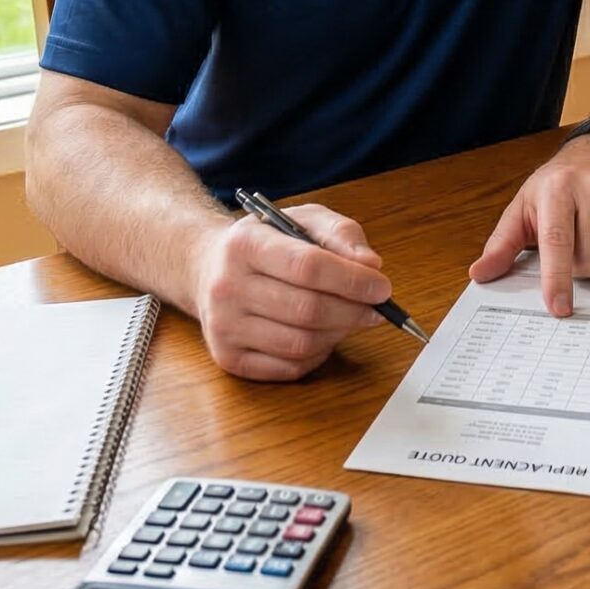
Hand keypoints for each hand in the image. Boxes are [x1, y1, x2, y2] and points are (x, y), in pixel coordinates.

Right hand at [190, 204, 391, 380]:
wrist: (207, 268)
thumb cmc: (266, 243)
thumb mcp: (302, 221)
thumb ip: (341, 235)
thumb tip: (371, 266)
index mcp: (245, 244)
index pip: (307, 266)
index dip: (352, 280)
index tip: (382, 287)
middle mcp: (227, 287)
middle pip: (306, 309)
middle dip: (353, 311)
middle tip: (376, 308)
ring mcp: (224, 327)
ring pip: (300, 343)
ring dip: (339, 334)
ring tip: (350, 318)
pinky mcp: (228, 358)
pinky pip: (289, 368)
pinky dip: (318, 355)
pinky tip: (324, 336)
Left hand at [469, 135, 589, 316]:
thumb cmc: (559, 184)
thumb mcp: (525, 207)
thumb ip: (502, 244)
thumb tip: (480, 274)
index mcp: (558, 189)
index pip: (557, 243)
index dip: (557, 279)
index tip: (559, 308)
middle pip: (589, 261)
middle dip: (579, 266)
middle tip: (576, 242)